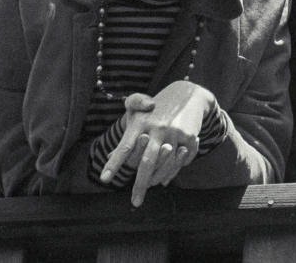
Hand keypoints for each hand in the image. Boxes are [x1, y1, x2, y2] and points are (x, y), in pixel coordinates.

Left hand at [101, 80, 214, 206]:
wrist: (189, 94)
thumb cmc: (157, 106)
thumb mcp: (136, 110)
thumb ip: (122, 134)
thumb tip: (112, 154)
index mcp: (141, 122)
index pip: (125, 147)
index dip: (115, 164)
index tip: (104, 179)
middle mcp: (157, 128)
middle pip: (147, 162)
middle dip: (140, 185)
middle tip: (136, 201)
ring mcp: (175, 132)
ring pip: (166, 164)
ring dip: (159, 179)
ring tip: (151, 186)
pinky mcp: (191, 136)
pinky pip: (183, 160)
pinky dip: (176, 169)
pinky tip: (167, 177)